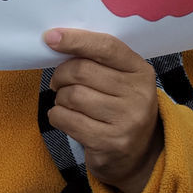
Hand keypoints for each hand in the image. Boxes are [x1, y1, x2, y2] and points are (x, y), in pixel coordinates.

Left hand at [44, 28, 162, 192]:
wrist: (139, 155)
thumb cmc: (120, 107)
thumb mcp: (121, 80)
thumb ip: (98, 61)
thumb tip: (58, 42)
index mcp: (141, 71)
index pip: (106, 47)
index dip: (76, 40)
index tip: (50, 37)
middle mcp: (138, 95)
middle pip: (82, 71)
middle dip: (61, 74)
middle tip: (58, 82)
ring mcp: (126, 121)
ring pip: (72, 96)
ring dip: (60, 97)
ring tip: (66, 102)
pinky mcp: (109, 143)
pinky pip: (67, 120)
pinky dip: (57, 116)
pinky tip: (64, 117)